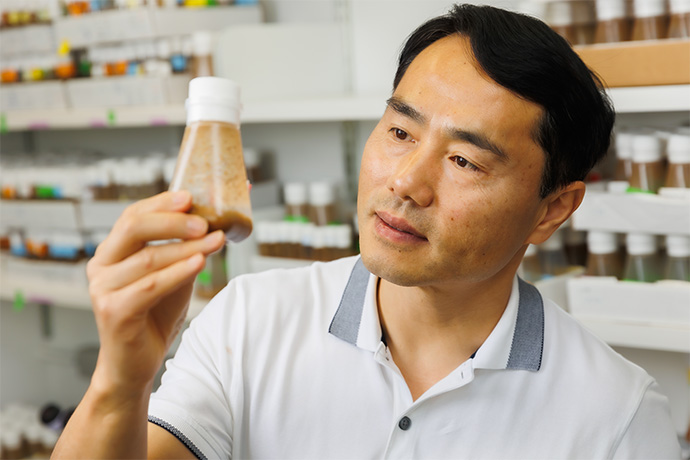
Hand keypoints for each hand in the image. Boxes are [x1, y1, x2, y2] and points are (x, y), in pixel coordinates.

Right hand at [86, 191, 224, 395]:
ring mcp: (103, 289)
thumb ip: (185, 250)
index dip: (161, 203)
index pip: (132, 216)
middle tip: (205, 220)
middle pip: (135, 229)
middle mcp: (101, 266)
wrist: (135, 365)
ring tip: (217, 241)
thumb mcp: (173, 276)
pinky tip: (201, 263)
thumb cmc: (154, 316)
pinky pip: (151, 285)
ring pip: (150, 258)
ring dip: (188, 247)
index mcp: (111, 252)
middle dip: (173, 221)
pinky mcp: (114, 311)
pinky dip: (179, 272)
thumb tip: (217, 223)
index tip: (190, 196)